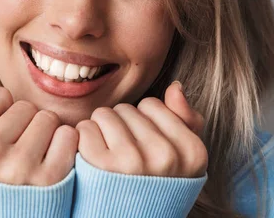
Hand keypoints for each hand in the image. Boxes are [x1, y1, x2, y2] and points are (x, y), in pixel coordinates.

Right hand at [0, 65, 78, 185]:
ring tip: (32, 154)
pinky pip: (67, 135)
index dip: (1, 111)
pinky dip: (64, 144)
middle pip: (24, 106)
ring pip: (47, 118)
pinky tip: (50, 159)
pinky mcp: (50, 180)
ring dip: (44, 131)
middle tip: (16, 147)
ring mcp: (18, 169)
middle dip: (24, 121)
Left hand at [75, 81, 207, 177]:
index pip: (153, 105)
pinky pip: (85, 128)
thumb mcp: (183, 161)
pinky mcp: (101, 166)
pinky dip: (83, 141)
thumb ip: (186, 121)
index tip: (142, 146)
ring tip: (107, 156)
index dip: (142, 122)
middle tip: (122, 154)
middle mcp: (165, 156)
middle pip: (127, 109)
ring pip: (104, 114)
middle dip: (120, 125)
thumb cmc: (152, 187)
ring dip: (100, 131)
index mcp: (191, 152)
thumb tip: (175, 86)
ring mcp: (133, 161)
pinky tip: (91, 160)